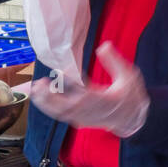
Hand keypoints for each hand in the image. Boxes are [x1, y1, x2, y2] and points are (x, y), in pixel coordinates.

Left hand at [29, 42, 149, 136]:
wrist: (132, 118)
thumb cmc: (131, 96)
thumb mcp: (129, 76)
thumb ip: (115, 61)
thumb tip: (104, 46)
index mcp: (105, 100)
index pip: (85, 94)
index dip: (71, 84)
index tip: (60, 72)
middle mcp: (92, 111)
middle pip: (66, 107)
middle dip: (50, 97)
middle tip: (39, 83)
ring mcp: (85, 117)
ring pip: (61, 113)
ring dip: (45, 103)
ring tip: (34, 90)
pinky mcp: (80, 120)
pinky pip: (61, 116)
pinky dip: (49, 108)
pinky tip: (40, 98)